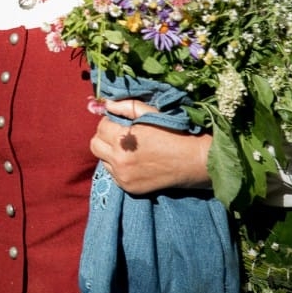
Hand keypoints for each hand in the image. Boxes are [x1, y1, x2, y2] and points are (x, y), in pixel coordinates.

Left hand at [89, 98, 211, 194]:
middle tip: (119, 134)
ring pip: (103, 160)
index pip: (101, 127)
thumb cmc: (175, 133)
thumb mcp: (152, 113)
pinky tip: (136, 162)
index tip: (120, 122)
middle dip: (104, 137)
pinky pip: (114, 174)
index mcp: (124, 138)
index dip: (109, 121)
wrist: (196, 161)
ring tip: (129, 149)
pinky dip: (119, 167)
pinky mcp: (129, 188)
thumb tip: (107, 104)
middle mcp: (119, 159)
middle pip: (95, 145)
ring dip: (110, 153)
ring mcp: (123, 176)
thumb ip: (127, 107)